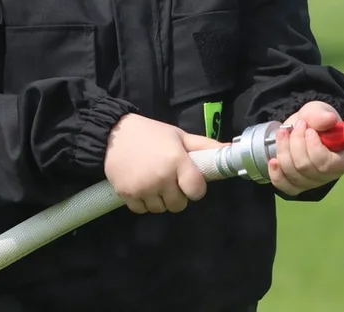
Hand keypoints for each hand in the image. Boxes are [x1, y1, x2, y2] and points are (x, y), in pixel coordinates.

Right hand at [104, 114, 225, 213]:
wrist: (113, 133)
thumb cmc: (151, 134)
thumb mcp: (179, 136)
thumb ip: (204, 146)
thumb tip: (230, 150)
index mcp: (177, 161)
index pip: (197, 191)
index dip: (195, 188)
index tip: (189, 181)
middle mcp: (161, 177)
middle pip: (179, 205)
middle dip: (176, 194)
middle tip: (168, 179)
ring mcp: (143, 188)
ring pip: (160, 209)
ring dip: (159, 199)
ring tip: (152, 181)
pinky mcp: (126, 194)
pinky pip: (142, 210)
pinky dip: (143, 202)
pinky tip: (140, 186)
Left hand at [268, 101, 343, 195]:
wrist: (301, 127)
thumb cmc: (315, 121)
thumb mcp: (318, 111)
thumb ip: (321, 115)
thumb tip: (329, 119)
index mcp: (341, 159)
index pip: (327, 163)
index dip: (313, 147)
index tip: (308, 129)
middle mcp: (328, 175)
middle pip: (306, 167)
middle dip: (296, 144)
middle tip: (296, 126)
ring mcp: (312, 182)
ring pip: (293, 174)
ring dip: (284, 151)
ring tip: (283, 133)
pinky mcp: (296, 185)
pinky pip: (285, 186)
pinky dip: (276, 174)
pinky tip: (273, 161)